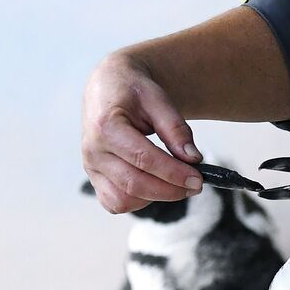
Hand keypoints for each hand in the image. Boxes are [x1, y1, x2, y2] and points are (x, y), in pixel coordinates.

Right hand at [81, 52, 203, 212]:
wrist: (110, 86)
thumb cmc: (133, 90)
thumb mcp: (158, 99)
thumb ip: (175, 129)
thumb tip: (193, 158)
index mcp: (106, 126)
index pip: (143, 159)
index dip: (174, 173)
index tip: (198, 179)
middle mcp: (93, 150)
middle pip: (134, 184)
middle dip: (170, 190)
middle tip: (196, 185)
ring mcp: (91, 167)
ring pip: (122, 200)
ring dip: (154, 197)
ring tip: (176, 183)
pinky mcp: (94, 177)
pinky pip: (114, 203)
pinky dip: (137, 201)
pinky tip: (156, 186)